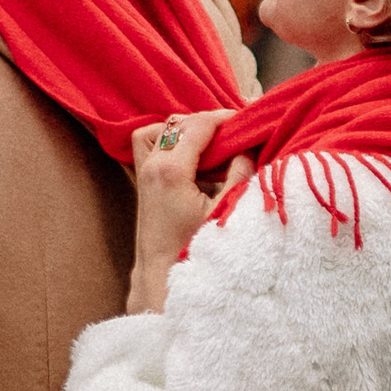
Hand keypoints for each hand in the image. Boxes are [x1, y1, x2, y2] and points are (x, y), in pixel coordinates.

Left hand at [127, 109, 235, 313]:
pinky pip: (150, 144)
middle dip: (207, 123)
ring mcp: (143, 173)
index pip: (197, 126)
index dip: (223, 118)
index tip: (244, 120)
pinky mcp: (143, 181)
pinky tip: (192, 156)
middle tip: (233, 133)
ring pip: (159, 130)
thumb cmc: (193, 247)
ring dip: (185, 130)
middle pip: (178, 123)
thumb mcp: (223, 210)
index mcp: (170, 170)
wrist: (162, 272)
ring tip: (211, 143)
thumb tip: (246, 151)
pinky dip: (169, 141)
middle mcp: (151, 166)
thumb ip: (239, 175)